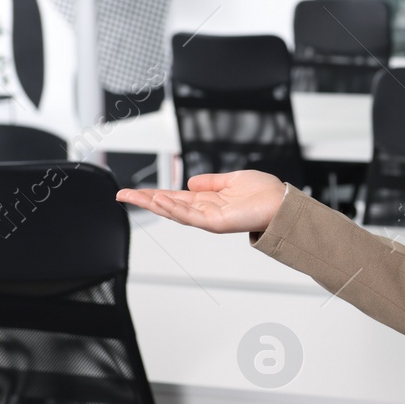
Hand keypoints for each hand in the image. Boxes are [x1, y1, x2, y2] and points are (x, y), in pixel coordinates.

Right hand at [116, 170, 287, 234]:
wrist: (282, 204)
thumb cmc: (264, 194)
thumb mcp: (231, 180)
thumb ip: (210, 181)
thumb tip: (191, 181)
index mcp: (207, 200)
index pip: (174, 197)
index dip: (154, 194)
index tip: (135, 190)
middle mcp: (205, 211)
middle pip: (168, 206)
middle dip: (144, 200)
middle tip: (122, 194)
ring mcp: (209, 219)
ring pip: (174, 212)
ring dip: (154, 204)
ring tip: (135, 196)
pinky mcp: (216, 223)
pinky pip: (190, 216)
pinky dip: (174, 209)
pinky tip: (160, 201)